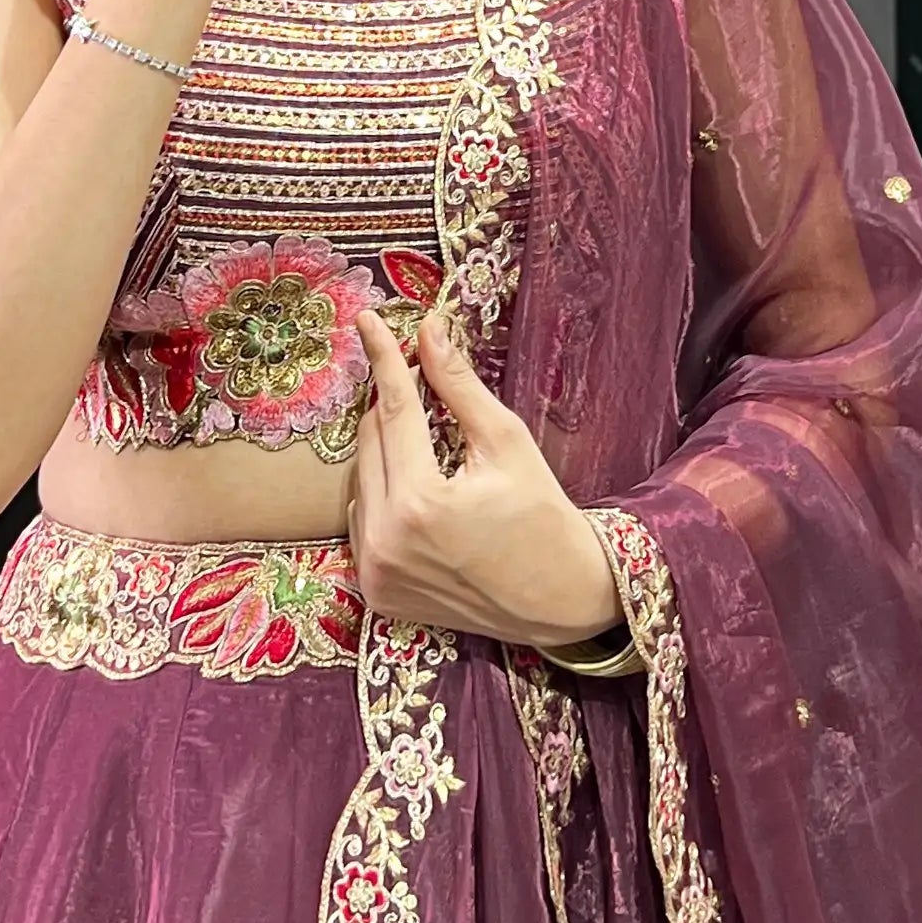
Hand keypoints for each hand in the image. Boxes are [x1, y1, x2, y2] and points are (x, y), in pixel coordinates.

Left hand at [347, 307, 624, 647]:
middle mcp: (388, 542)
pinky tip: (417, 495)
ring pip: (361, 481)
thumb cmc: (543, 516)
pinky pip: (362, 522)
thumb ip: (459, 386)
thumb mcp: (507, 442)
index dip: (384, 359)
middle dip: (392, 407)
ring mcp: (377, 573)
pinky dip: (381, 498)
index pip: (393, 411)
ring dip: (386, 454)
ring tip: (428, 449)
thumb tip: (428, 331)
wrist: (561, 601)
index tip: (367, 322)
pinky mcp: (376, 593)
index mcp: (421, 503)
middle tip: (417, 384)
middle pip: (370, 444)